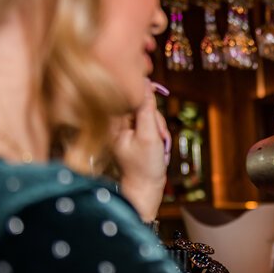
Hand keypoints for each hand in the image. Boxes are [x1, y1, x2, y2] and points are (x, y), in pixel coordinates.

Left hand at [113, 84, 168, 221]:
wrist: (146, 188)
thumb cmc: (145, 166)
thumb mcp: (149, 136)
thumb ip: (147, 109)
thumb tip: (145, 84)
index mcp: (113, 123)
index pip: (128, 97)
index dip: (144, 94)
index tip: (155, 93)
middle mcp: (116, 125)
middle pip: (140, 106)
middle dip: (154, 118)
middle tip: (159, 134)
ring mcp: (125, 131)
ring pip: (147, 116)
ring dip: (158, 126)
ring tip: (160, 143)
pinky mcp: (133, 136)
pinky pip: (148, 125)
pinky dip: (156, 132)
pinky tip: (158, 144)